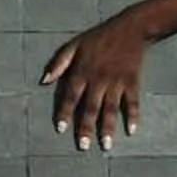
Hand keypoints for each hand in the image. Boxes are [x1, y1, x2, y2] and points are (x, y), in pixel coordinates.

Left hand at [41, 16, 151, 149]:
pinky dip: (133, 116)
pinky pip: (132, 102)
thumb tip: (43, 81)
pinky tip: (131, 131)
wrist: (129, 29)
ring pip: (111, 108)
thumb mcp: (73, 46)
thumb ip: (58, 64)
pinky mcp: (132, 82)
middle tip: (83, 147)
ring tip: (105, 146)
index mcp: (82, 71)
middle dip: (86, 128)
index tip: (60, 129)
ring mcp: (117, 82)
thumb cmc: (98, 38)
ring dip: (107, 128)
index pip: (70, 96)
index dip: (65, 112)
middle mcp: (98, 79)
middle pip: (90, 107)